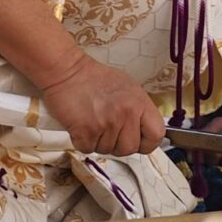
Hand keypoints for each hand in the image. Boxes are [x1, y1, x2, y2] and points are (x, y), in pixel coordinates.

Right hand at [39, 54, 168, 155]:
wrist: (66, 71)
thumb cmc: (93, 78)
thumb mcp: (127, 88)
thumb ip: (138, 109)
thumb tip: (143, 129)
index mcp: (140, 103)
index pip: (156, 134)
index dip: (146, 143)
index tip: (138, 142)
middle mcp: (126, 114)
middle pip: (129, 149)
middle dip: (117, 145)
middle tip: (107, 131)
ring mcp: (107, 124)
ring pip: (107, 150)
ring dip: (98, 142)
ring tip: (92, 123)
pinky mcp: (86, 131)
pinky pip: (88, 149)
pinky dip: (82, 141)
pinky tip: (81, 126)